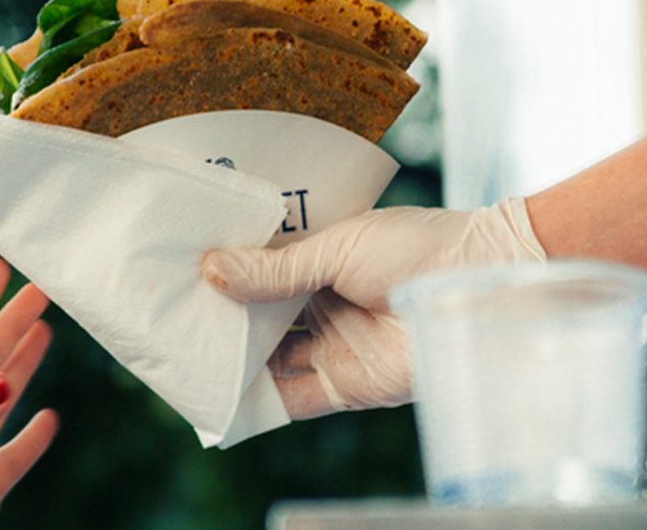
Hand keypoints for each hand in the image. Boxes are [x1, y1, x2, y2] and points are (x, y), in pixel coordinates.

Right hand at [203, 198, 544, 416]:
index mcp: (320, 258)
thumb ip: (276, 269)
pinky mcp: (343, 383)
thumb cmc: (416, 246)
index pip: (260, 269)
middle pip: (259, 317)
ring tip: (183, 356)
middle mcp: (321, 301)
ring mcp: (330, 343)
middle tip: (169, 320)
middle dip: (220, 320)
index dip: (224, 274)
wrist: (476, 280)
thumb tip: (211, 269)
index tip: (179, 274)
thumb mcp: (337, 247)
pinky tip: (222, 396)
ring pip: (267, 358)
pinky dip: (257, 400)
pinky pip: (290, 397)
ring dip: (232, 360)